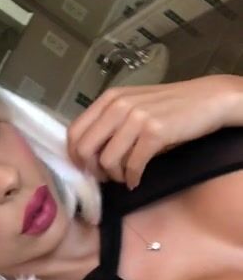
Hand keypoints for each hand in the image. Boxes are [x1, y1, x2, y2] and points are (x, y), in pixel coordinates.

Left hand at [67, 74, 238, 189]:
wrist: (206, 100)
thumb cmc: (168, 107)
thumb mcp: (133, 107)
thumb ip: (110, 123)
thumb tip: (89, 155)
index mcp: (109, 99)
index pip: (74, 132)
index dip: (75, 156)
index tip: (86, 169)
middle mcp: (118, 106)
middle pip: (85, 149)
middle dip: (92, 170)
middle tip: (106, 177)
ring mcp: (136, 118)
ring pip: (108, 160)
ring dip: (115, 176)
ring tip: (125, 177)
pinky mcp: (154, 132)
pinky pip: (133, 166)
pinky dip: (133, 179)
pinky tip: (137, 180)